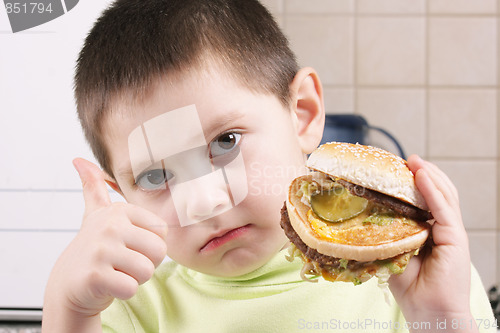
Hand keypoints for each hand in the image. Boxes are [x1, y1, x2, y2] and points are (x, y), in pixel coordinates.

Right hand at [42, 158, 166, 331]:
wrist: (69, 283)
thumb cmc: (95, 248)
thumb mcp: (96, 214)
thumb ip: (94, 187)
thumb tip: (79, 160)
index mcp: (120, 210)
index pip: (163, 232)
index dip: (150, 246)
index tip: (128, 246)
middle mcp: (110, 225)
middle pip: (159, 251)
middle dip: (146, 264)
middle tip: (123, 263)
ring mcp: (101, 249)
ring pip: (147, 270)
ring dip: (135, 278)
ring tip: (115, 272)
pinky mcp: (95, 276)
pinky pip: (131, 288)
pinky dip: (123, 292)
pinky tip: (107, 285)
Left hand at [389, 155, 476, 330]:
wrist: (428, 311)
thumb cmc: (410, 287)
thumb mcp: (393, 252)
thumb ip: (388, 233)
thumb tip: (364, 215)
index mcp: (431, 231)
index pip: (426, 200)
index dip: (415, 183)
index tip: (398, 168)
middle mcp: (443, 228)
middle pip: (438, 192)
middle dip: (423, 173)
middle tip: (406, 159)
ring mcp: (452, 232)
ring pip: (444, 195)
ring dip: (429, 175)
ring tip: (414, 160)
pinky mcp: (456, 237)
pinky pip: (444, 208)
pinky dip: (433, 190)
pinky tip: (421, 175)